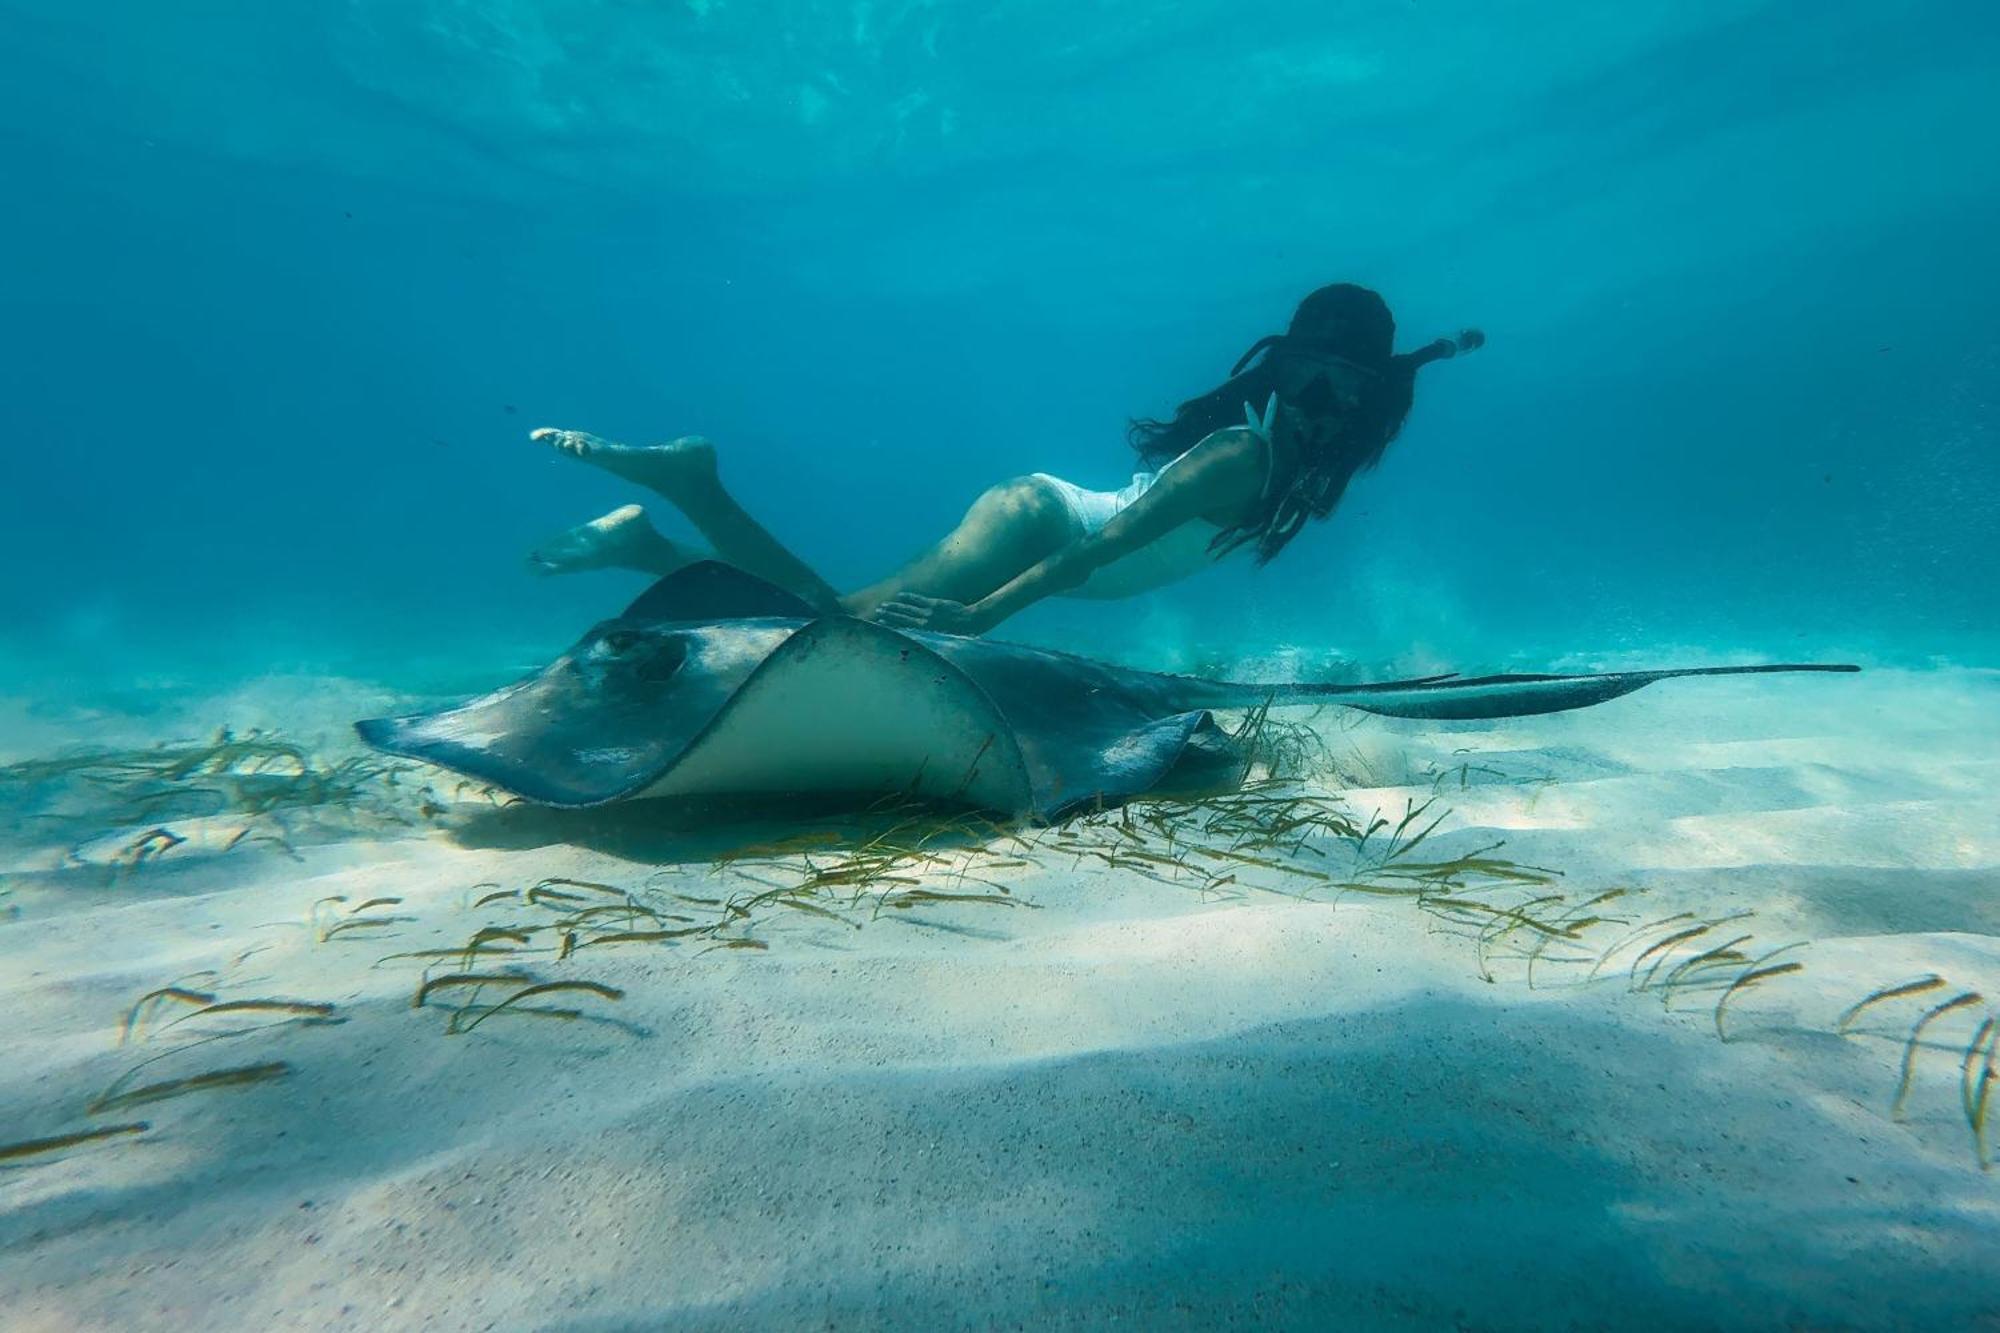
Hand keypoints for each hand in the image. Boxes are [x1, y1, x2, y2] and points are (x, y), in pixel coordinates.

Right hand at [871, 593, 986, 635]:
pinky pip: (919, 600)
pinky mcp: (935, 604)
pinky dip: (909, 597)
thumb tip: (923, 644)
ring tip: (883, 605)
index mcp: (926, 634)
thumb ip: (932, 640)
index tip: (880, 626)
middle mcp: (925, 623)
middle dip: (888, 616)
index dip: (891, 628)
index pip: (904, 630)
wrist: (972, 622)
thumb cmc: (960, 634)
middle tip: (876, 613)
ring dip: (894, 607)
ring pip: (907, 609)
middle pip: (901, 619)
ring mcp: (929, 613)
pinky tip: (900, 596)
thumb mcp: (944, 641)